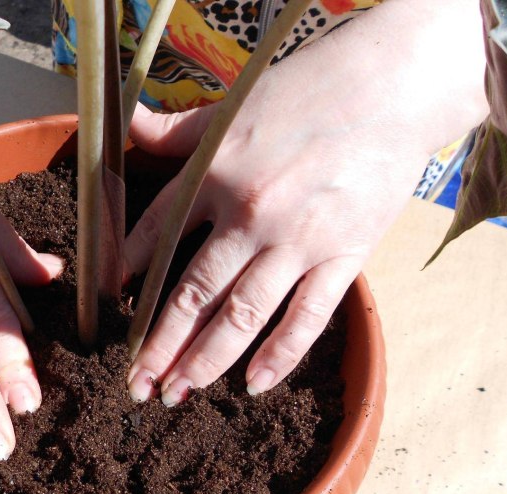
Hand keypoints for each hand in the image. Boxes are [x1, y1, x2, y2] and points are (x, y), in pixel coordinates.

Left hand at [123, 30, 449, 404]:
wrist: (395, 87)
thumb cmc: (309, 91)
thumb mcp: (234, 104)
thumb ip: (180, 128)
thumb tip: (130, 124)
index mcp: (214, 174)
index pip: (155, 235)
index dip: (127, 274)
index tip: (111, 308)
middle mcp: (248, 215)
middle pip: (192, 293)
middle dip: (159, 344)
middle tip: (136, 383)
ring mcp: (297, 242)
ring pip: (241, 316)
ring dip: (204, 361)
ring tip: (176, 394)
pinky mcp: (343, 257)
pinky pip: (306, 318)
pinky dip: (279, 356)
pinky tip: (252, 386)